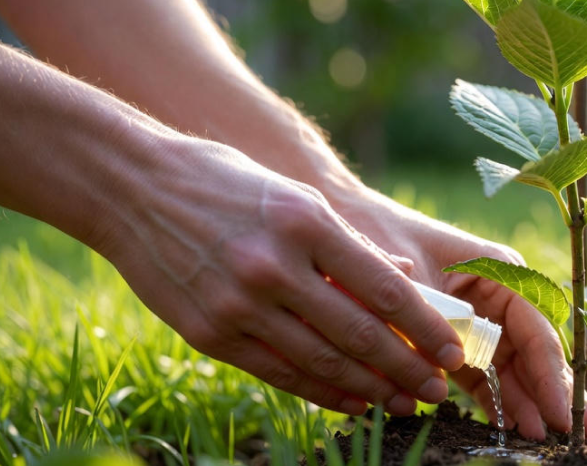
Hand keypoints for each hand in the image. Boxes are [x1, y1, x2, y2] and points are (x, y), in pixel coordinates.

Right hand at [95, 140, 466, 416]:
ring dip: (370, 390)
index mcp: (306, 223)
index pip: (385, 289)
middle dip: (407, 369)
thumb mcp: (296, 197)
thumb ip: (347, 245)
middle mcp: (274, 267)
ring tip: (402, 403)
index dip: (426, 329)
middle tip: (436, 391)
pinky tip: (351, 402)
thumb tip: (401, 285)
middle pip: (359, 335)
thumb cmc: (228, 184)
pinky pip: (279, 373)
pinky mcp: (210, 334)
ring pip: (321, 363)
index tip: (453, 352)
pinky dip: (321, 392)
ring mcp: (238, 305)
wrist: (132, 189)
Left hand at [334, 184, 586, 441]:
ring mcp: (484, 318)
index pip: (535, 332)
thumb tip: (447, 364)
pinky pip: (488, 376)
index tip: (558, 417)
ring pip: (518, 370)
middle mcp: (501, 295)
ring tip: (549, 443)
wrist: (345, 222)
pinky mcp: (461, 340)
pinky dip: (502, 403)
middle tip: (585, 438)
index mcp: (500, 271)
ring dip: (534, 406)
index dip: (549, 378)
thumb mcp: (404, 274)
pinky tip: (516, 430)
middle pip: (539, 354)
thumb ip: (428, 317)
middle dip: (559, 397)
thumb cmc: (379, 236)